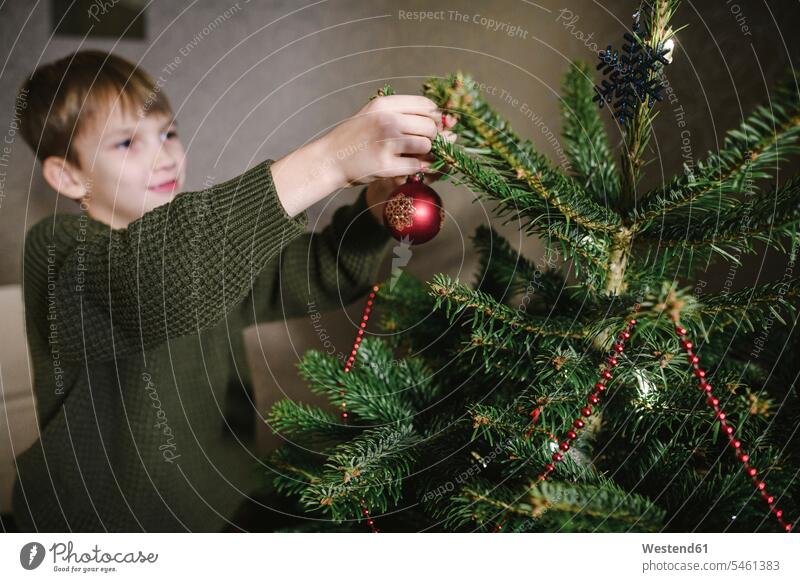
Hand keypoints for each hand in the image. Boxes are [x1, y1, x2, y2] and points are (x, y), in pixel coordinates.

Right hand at [271, 96, 453, 216]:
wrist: (329, 159)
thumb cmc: (354, 138)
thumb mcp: (374, 115)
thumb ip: (404, 115)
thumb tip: (447, 124)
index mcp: (385, 104)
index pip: (426, 105)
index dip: (434, 117)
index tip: (429, 126)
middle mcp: (387, 120)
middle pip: (430, 126)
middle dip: (431, 137)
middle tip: (419, 145)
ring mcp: (386, 142)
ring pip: (426, 145)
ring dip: (423, 153)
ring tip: (409, 155)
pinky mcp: (385, 165)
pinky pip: (416, 165)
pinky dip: (415, 168)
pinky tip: (405, 166)